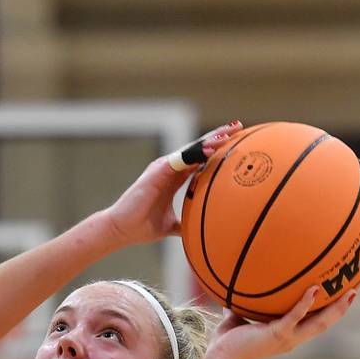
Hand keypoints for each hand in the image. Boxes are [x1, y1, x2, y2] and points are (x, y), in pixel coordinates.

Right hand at [100, 122, 242, 247]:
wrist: (122, 229)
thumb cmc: (142, 227)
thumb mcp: (171, 226)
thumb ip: (185, 223)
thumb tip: (200, 232)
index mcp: (173, 178)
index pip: (199, 159)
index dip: (216, 149)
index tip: (234, 142)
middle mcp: (169, 169)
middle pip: (198, 148)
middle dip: (218, 137)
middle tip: (237, 127)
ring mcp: (163, 168)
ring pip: (191, 149)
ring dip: (210, 140)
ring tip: (229, 133)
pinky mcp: (157, 171)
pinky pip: (180, 158)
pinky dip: (196, 153)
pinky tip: (211, 149)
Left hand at [206, 285, 354, 358]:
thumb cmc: (226, 343)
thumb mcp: (236, 320)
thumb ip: (240, 309)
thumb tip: (233, 292)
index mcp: (286, 336)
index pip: (311, 324)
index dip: (326, 312)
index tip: (338, 299)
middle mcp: (291, 339)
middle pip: (323, 324)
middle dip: (340, 309)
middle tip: (354, 292)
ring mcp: (286, 338)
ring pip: (318, 323)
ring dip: (335, 308)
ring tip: (350, 292)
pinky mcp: (277, 334)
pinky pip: (296, 316)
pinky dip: (306, 303)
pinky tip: (315, 288)